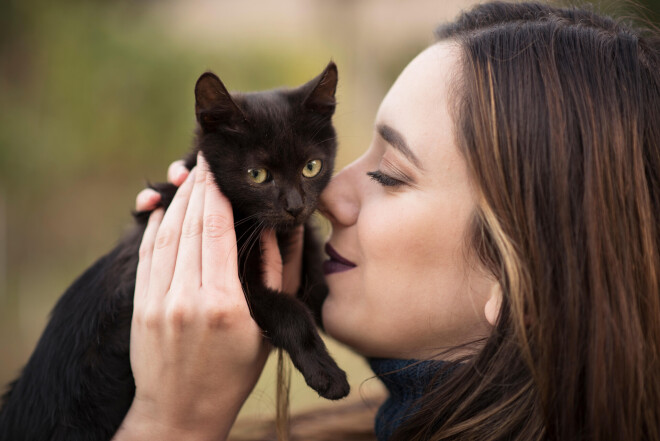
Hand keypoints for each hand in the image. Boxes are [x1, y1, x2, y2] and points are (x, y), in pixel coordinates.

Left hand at [114, 153, 282, 440]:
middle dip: (198, 189)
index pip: (218, 230)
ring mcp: (158, 302)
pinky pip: (147, 255)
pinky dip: (155, 226)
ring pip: (165, 235)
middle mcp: (187, 298)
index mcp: (225, 304)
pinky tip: (164, 208)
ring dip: (177, 202)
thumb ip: (273, 276)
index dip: (217, 194)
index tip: (219, 169)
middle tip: (205, 162)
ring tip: (188, 178)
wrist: (181, 411)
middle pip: (191, 226)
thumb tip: (273, 232)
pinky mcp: (140, 306)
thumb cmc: (233, 374)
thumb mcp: (267, 329)